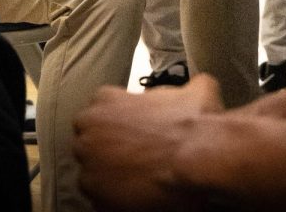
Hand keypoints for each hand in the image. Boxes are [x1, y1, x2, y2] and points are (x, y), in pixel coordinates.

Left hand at [74, 77, 221, 211]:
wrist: (197, 159)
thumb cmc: (193, 122)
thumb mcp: (197, 89)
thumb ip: (186, 87)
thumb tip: (197, 87)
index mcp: (104, 100)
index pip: (99, 109)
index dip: (118, 121)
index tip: (134, 130)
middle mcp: (88, 132)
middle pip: (88, 141)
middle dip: (105, 148)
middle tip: (133, 156)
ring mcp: (89, 167)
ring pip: (92, 172)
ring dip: (109, 175)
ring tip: (136, 178)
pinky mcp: (97, 198)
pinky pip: (100, 199)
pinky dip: (115, 199)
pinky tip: (137, 194)